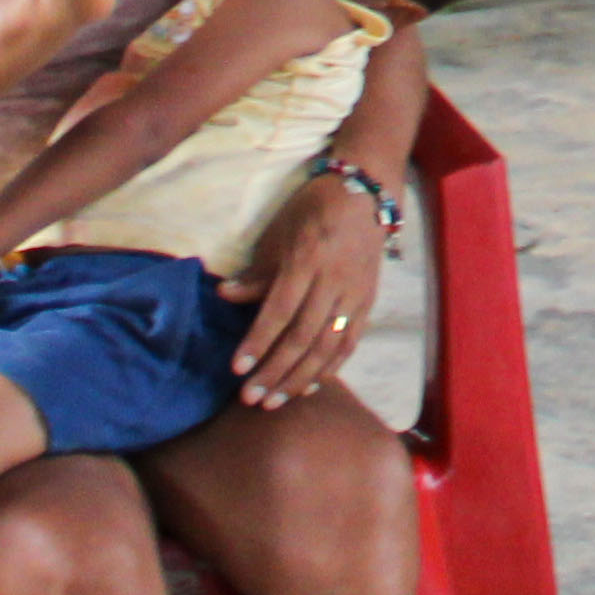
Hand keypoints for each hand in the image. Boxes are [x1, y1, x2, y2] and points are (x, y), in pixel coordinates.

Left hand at [218, 172, 387, 410]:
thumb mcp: (280, 231)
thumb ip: (258, 271)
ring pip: (328, 347)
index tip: (237, 369)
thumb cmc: (314, 208)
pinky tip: (310, 386)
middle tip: (251, 398)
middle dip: (275, 372)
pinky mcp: (368, 302)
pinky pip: (350, 342)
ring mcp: (355, 294)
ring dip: (300, 378)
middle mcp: (333, 281)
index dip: (258, 342)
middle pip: (303, 337)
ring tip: (275, 401)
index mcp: (308, 260)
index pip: (280, 311)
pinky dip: (330, 367)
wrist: (367, 193)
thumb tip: (225, 296)